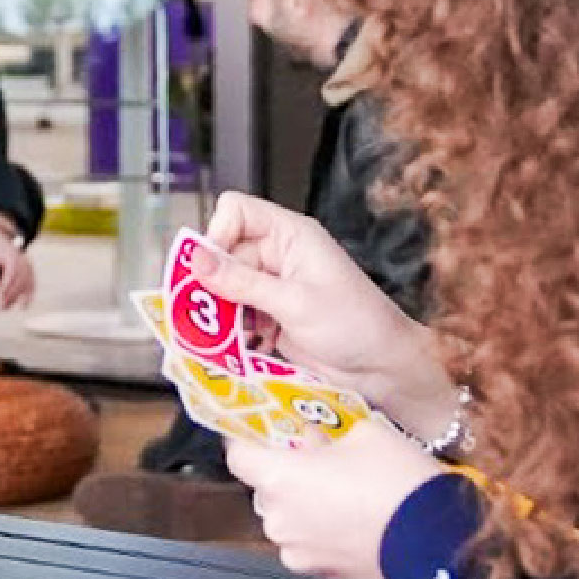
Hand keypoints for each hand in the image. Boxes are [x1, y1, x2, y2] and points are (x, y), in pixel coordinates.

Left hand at [0, 222, 34, 309]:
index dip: (7, 289)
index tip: (0, 299)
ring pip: (28, 284)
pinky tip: (24, 306)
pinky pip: (32, 284)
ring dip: (21, 298)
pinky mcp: (30, 270)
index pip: (11, 275)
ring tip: (9, 308)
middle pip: (21, 281)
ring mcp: (28, 265)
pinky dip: (29, 295)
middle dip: (12, 296)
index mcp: (12, 256)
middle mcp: (23, 260)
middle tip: (2, 308)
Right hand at [197, 191, 454, 425]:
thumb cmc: (354, 325)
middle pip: (223, 255)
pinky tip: (246, 347)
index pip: (236, 211)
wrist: (382, 368)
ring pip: (224, 289)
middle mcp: (278, 255)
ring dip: (223, 314)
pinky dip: (234, 332)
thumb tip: (195, 259)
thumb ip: (242, 282)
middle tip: (213, 316)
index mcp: (289, 235)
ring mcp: (273, 287)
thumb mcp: (294, 302)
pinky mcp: (270, 316)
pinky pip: (236, 315)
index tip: (209, 270)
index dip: (217, 234)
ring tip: (234, 337)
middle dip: (214, 286)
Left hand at [225, 422, 442, 578]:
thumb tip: (310, 436)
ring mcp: (295, 551)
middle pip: (264, 487)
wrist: (435, 538)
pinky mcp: (318, 572)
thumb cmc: (397, 479)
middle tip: (316, 457)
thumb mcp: (363, 433)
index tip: (259, 431)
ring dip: (302, 503)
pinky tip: (350, 520)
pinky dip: (318, 530)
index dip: (246, 440)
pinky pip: (305, 542)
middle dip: (285, 471)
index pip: (237, 455)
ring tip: (340, 491)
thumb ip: (324, 432)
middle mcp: (276, 519)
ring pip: (286, 517)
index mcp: (279, 479)